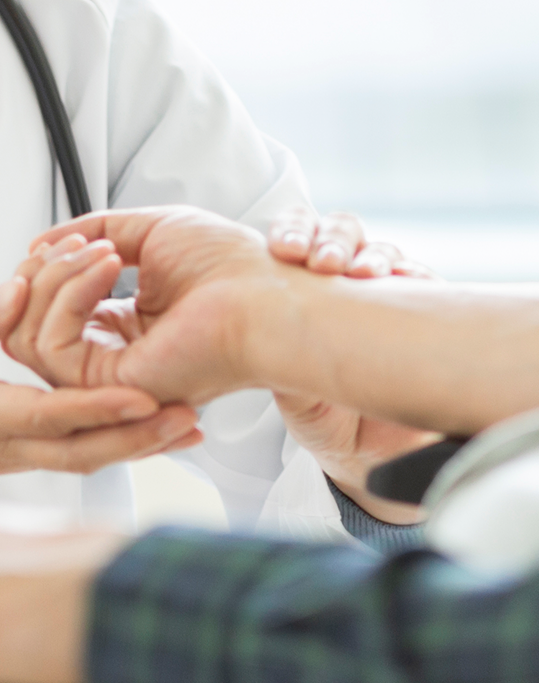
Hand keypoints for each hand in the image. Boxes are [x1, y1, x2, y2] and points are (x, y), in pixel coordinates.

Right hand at [0, 277, 197, 573]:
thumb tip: (18, 291)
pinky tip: (149, 431)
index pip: (46, 414)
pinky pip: (77, 454)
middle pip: (83, 451)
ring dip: (139, 447)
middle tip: (191, 420)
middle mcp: (5, 445)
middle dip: (139, 439)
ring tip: (190, 429)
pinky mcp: (22, 457)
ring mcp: (17, 457)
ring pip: (88, 458)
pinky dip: (117, 444)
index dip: (97, 406)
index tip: (145, 396)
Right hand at [27, 207, 437, 520]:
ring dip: (53, 280)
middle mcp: (113, 357)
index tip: (57, 242)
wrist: (266, 292)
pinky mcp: (113, 385)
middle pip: (26, 330)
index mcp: (124, 329)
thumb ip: (93, 233)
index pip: (52, 313)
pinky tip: (102, 268)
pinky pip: (53, 347)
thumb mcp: (148, 232)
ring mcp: (111, 376)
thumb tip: (40, 244)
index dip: (43, 275)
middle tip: (67, 244)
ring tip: (94, 250)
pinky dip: (69, 295)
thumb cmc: (228, 265)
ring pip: (30, 340)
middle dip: (38, 278)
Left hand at [267, 208, 439, 518]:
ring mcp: (387, 292)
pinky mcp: (428, 312)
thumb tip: (255, 329)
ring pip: (382, 252)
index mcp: (299, 282)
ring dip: (372, 255)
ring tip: (362, 272)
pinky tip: (405, 280)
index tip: (284, 249)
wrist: (364, 451)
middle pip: (340, 232)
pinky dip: (415, 276)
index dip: (291, 231)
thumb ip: (274, 353)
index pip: (296, 236)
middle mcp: (345, 278)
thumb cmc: (316, 407)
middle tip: (323, 261)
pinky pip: (426, 282)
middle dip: (331, 238)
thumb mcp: (287, 383)